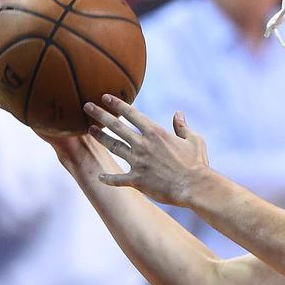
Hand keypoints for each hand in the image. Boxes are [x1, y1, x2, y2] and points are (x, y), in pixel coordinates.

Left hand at [84, 95, 210, 206]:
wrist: (194, 186)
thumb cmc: (197, 163)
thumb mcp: (194, 140)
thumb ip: (182, 127)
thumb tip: (178, 114)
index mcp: (156, 133)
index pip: (131, 114)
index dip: (117, 104)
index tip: (105, 97)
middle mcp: (143, 145)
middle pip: (116, 126)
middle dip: (100, 114)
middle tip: (87, 106)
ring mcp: (138, 162)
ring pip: (113, 146)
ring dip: (100, 137)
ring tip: (90, 130)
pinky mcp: (137, 180)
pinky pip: (118, 178)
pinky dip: (109, 179)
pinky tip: (100, 177)